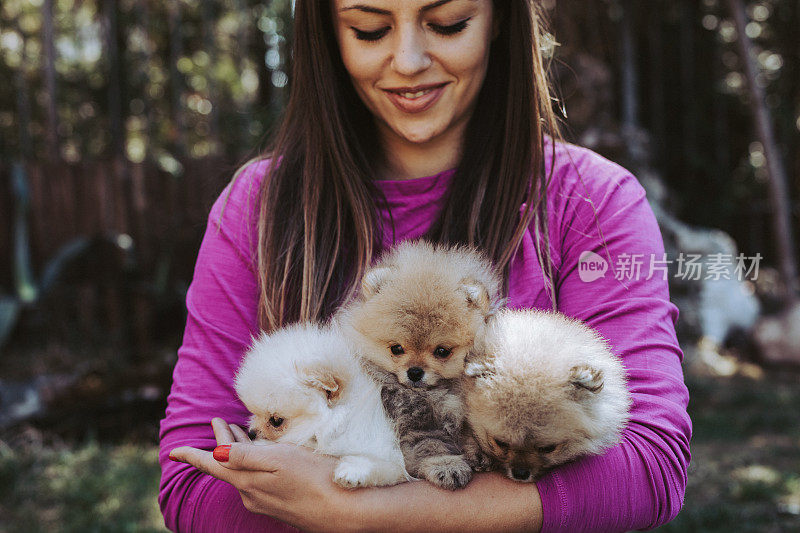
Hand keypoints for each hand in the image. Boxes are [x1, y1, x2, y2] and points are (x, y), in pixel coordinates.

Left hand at [169, 418, 357, 532]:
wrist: (344, 512)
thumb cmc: (315, 480)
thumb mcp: (279, 460)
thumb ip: (246, 456)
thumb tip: (217, 452)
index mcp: (247, 482)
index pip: (213, 465)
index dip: (193, 456)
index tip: (173, 451)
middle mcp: (252, 494)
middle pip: (229, 465)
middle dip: (222, 441)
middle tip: (218, 421)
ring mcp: (267, 500)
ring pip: (244, 470)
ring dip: (239, 448)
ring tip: (236, 430)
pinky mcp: (282, 502)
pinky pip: (258, 477)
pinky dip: (254, 460)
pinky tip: (262, 453)